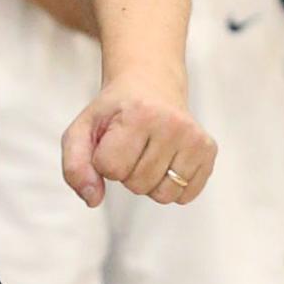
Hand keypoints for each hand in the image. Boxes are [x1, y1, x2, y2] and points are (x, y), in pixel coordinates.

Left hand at [61, 71, 216, 208]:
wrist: (149, 84)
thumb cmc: (113, 112)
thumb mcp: (82, 129)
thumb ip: (74, 166)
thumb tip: (92, 200)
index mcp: (138, 113)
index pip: (109, 168)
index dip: (103, 160)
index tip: (110, 140)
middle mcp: (171, 123)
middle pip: (137, 184)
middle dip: (126, 171)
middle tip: (131, 144)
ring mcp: (194, 137)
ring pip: (162, 195)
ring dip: (149, 182)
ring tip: (148, 152)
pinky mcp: (209, 150)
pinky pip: (185, 196)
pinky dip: (171, 187)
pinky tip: (166, 159)